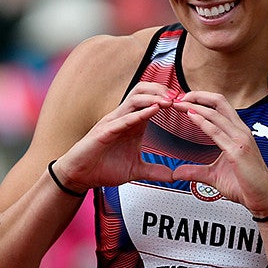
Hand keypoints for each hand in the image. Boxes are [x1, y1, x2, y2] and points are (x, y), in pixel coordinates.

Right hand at [54, 81, 175, 189]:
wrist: (80, 176)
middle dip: (162, 91)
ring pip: (134, 98)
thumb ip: (155, 171)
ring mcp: (113, 122)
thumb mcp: (136, 170)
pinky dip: (139, 113)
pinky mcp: (104, 131)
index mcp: (133, 123)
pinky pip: (123, 118)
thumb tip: (174, 176)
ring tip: (169, 101)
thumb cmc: (104, 168)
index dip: (169, 99)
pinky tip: (152, 111)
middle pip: (144, 91)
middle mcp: (124, 118)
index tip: (186, 104)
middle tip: (180, 97)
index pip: (152, 101)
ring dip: (154, 98)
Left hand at [165, 91, 267, 217]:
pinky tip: (190, 116)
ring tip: (179, 104)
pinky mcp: (238, 150)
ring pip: (216, 113)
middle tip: (179, 97)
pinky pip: (217, 131)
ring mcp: (241, 139)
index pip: (219, 107)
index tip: (184, 101)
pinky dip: (202, 121)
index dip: (202, 100)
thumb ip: (196, 171)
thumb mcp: (214, 176)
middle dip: (198, 96)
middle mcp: (241, 131)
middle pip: (219, 102)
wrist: (262, 198)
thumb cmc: (245, 185)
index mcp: (238, 132)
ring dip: (195, 106)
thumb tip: (178, 172)